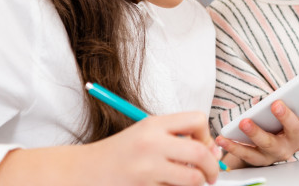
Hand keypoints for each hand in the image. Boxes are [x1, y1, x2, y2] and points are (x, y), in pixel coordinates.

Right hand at [0, 112, 221, 185]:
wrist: (84, 172)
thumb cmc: (119, 153)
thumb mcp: (146, 134)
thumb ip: (177, 137)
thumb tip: (214, 150)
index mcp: (153, 124)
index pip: (197, 119)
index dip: (207, 135)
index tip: (204, 146)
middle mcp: (151, 143)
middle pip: (201, 152)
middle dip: (213, 167)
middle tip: (212, 175)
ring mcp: (146, 169)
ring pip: (192, 179)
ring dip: (197, 183)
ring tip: (191, 183)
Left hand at [216, 93, 298, 167]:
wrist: (261, 148)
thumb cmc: (276, 121)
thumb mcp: (286, 109)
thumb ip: (288, 99)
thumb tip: (279, 88)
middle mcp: (295, 139)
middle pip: (295, 129)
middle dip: (286, 117)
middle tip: (276, 104)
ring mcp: (279, 151)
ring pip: (269, 144)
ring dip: (256, 132)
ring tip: (244, 122)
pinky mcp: (261, 160)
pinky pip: (247, 153)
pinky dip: (233, 146)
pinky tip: (223, 138)